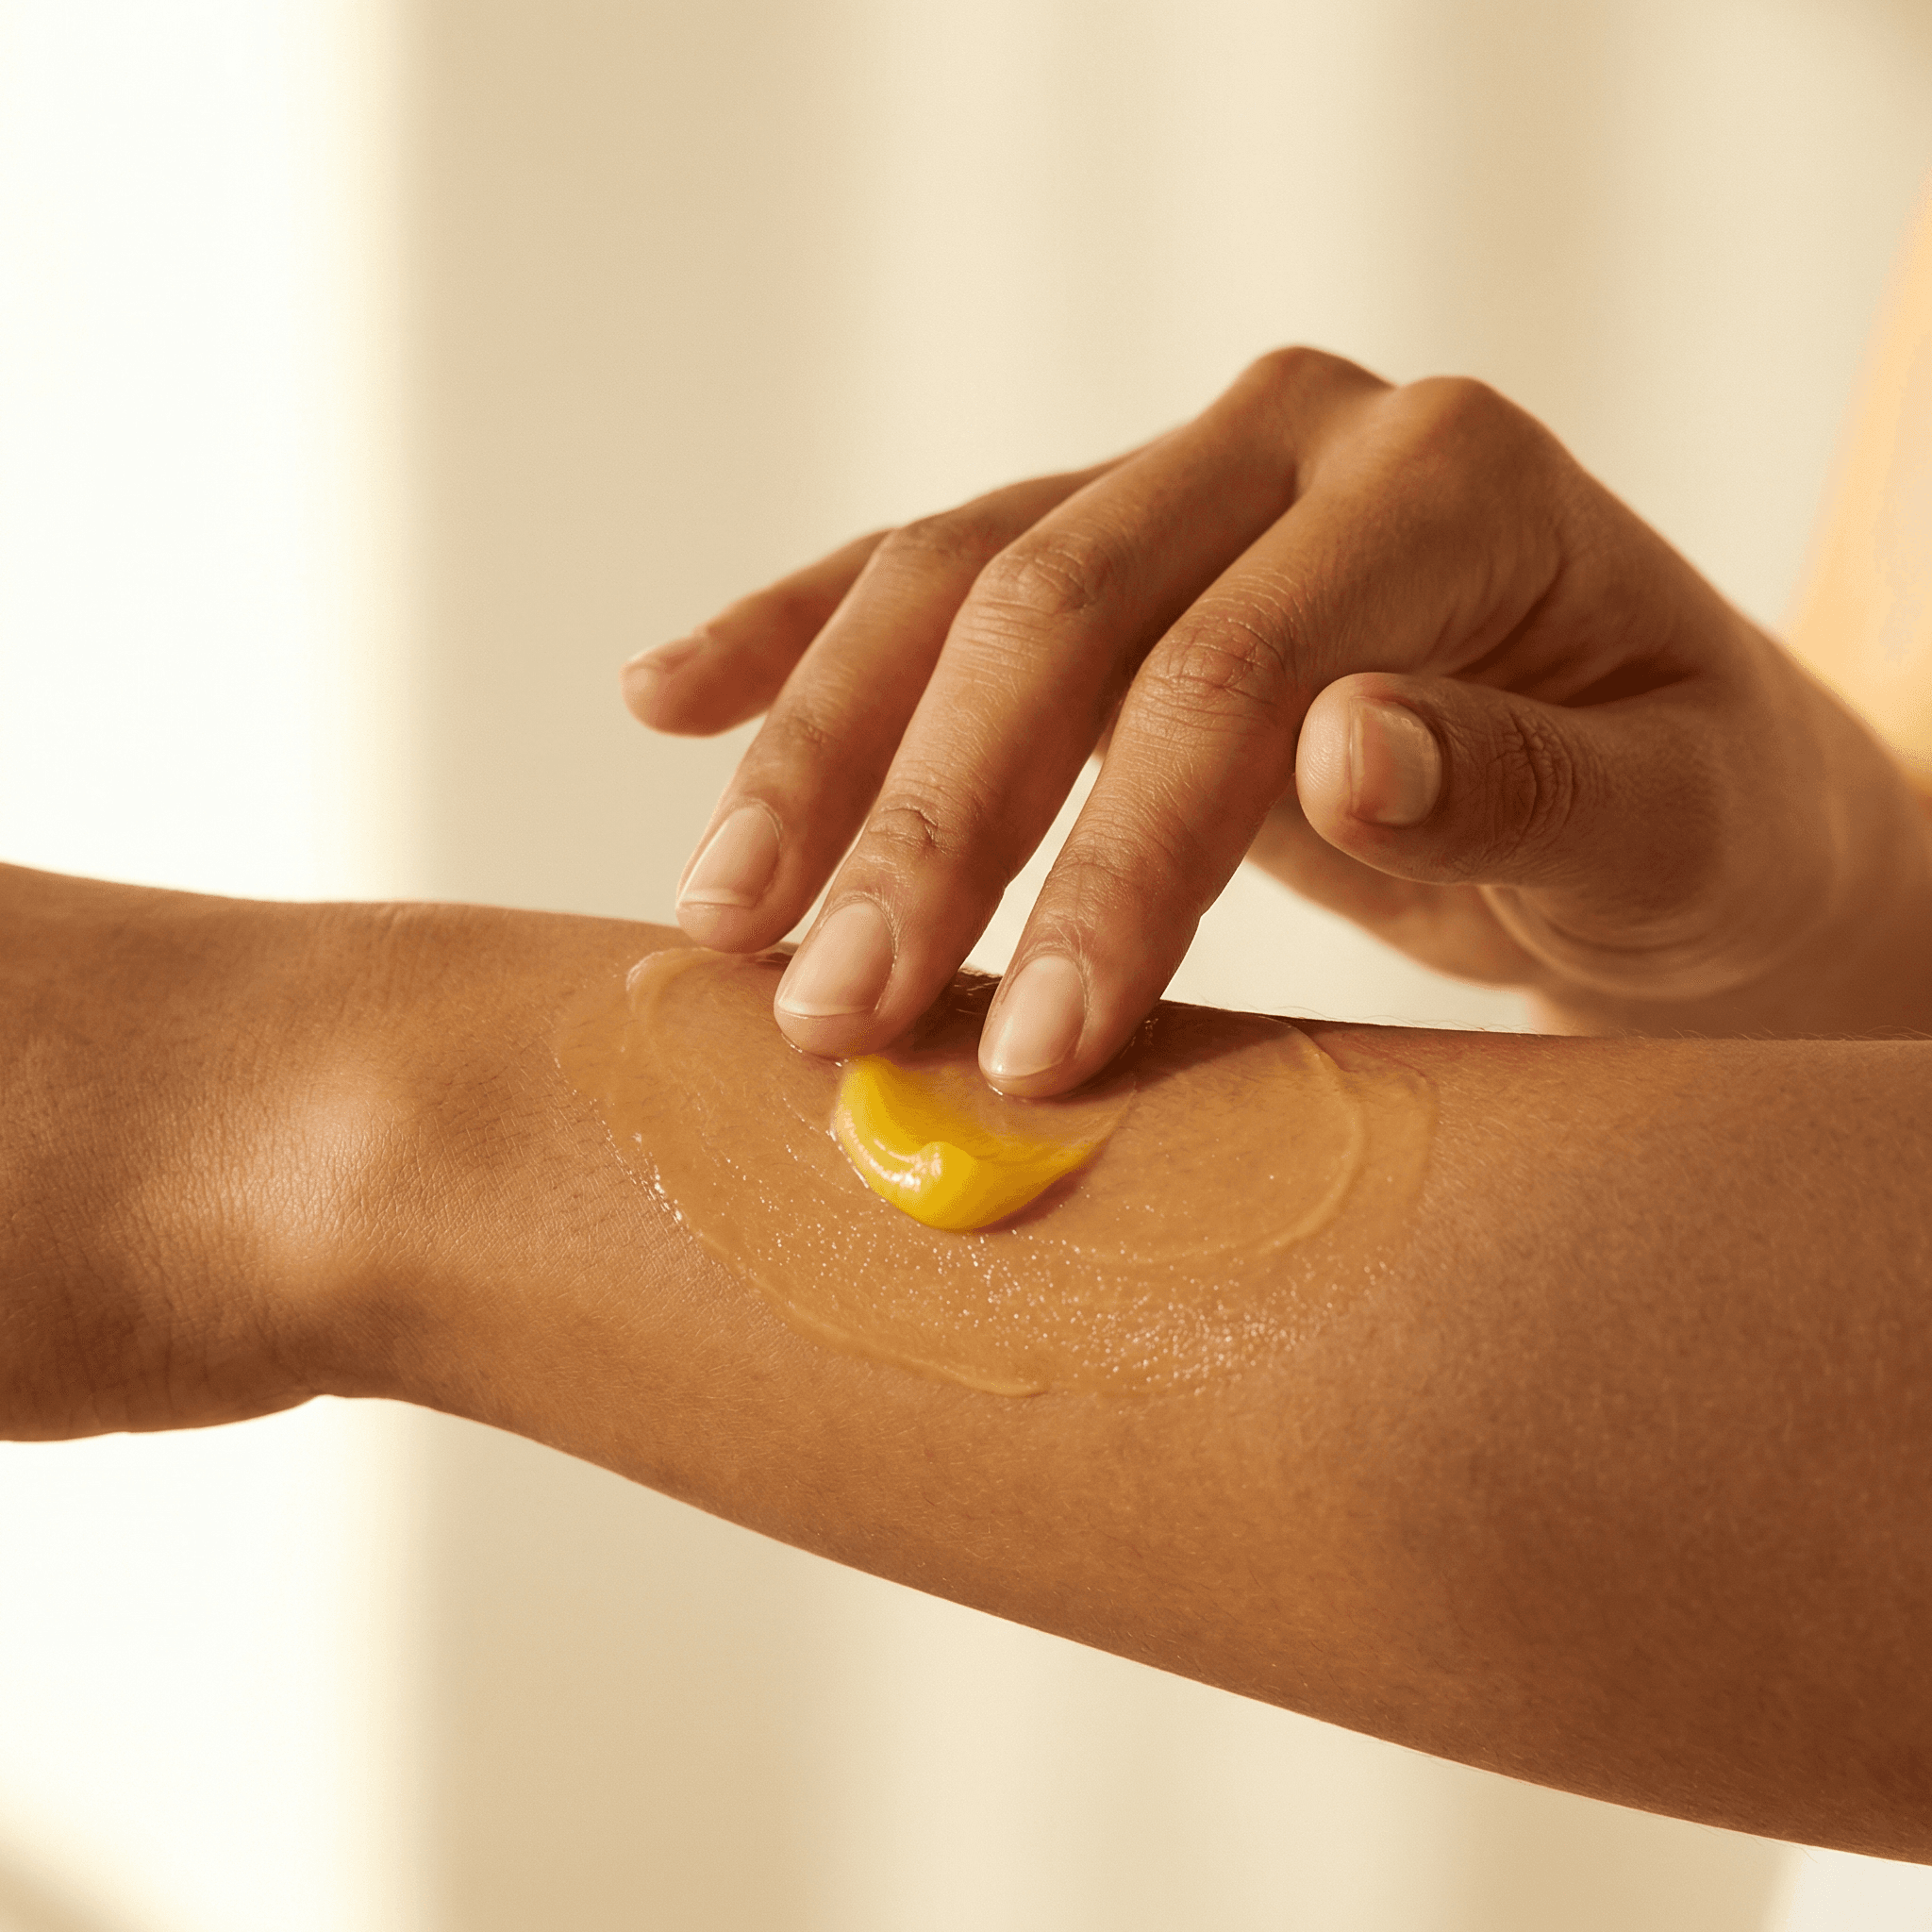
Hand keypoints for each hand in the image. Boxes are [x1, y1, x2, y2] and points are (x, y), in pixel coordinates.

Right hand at [626, 349, 1931, 1092]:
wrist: (1671, 775)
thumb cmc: (1684, 818)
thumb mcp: (1669, 828)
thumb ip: (1528, 787)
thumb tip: (1347, 754)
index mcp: (1448, 480)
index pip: (1225, 675)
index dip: (1110, 871)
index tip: (1028, 1055)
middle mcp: (1294, 437)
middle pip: (1051, 617)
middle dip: (927, 833)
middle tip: (828, 1017)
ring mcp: (1186, 472)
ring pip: (948, 586)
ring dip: (819, 759)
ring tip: (720, 924)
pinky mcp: (1109, 539)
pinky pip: (922, 569)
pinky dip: (793, 639)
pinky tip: (668, 697)